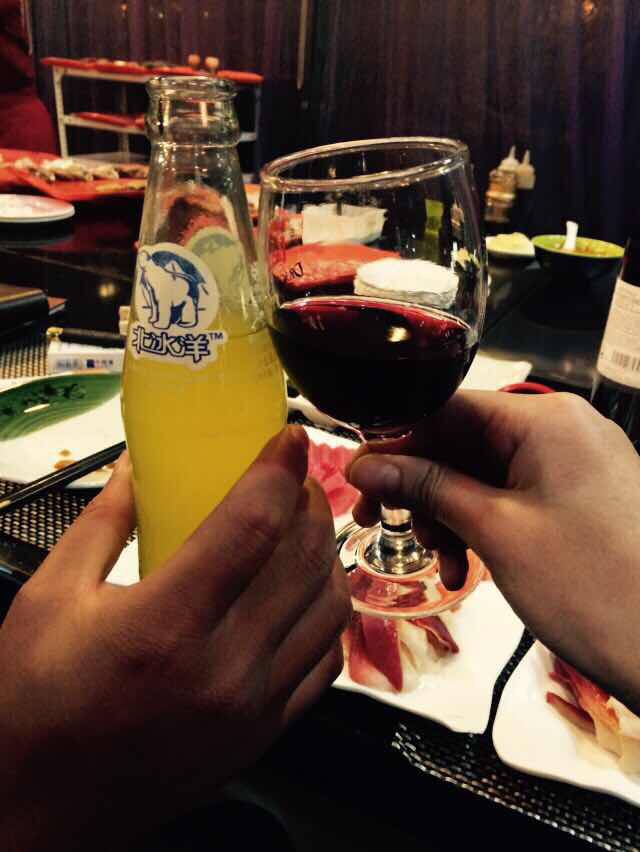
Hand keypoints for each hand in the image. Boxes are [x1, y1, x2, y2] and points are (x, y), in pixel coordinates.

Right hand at [0, 427, 349, 850]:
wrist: (36, 812)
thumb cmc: (31, 707)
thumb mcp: (49, 598)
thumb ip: (104, 523)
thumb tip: (140, 468)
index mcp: (164, 626)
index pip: (252, 526)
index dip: (278, 470)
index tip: (287, 439)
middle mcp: (222, 669)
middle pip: (302, 560)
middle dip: (309, 503)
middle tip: (294, 479)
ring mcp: (252, 708)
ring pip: (327, 608)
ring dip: (326, 555)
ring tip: (303, 529)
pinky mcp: (262, 735)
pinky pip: (324, 662)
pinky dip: (324, 616)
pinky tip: (304, 594)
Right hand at [347, 391, 639, 711]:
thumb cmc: (590, 587)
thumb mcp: (496, 532)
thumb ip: (426, 488)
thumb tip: (364, 466)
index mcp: (546, 420)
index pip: (446, 408)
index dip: (395, 443)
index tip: (358, 480)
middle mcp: (562, 429)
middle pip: (463, 442)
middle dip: (421, 488)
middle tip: (378, 525)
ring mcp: (574, 463)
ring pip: (482, 474)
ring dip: (448, 515)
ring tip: (440, 563)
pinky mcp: (579, 496)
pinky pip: (512, 496)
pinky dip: (482, 526)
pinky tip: (463, 568)